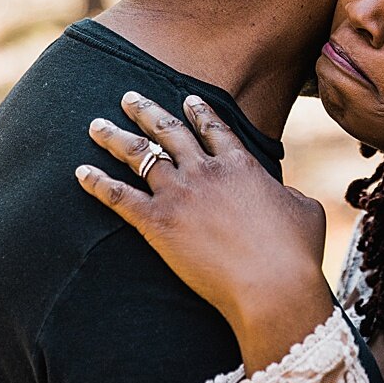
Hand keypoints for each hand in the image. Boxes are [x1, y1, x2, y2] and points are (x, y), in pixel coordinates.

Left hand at [77, 92, 336, 371]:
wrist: (272, 285)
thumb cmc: (296, 253)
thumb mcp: (304, 210)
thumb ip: (289, 194)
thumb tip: (286, 194)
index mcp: (241, 164)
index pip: (214, 128)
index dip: (198, 111)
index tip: (186, 97)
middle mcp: (205, 170)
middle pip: (168, 130)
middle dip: (146, 110)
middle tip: (128, 97)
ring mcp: (179, 194)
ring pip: (139, 154)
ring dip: (114, 137)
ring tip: (96, 125)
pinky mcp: (158, 223)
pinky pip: (119, 197)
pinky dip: (97, 183)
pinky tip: (79, 173)